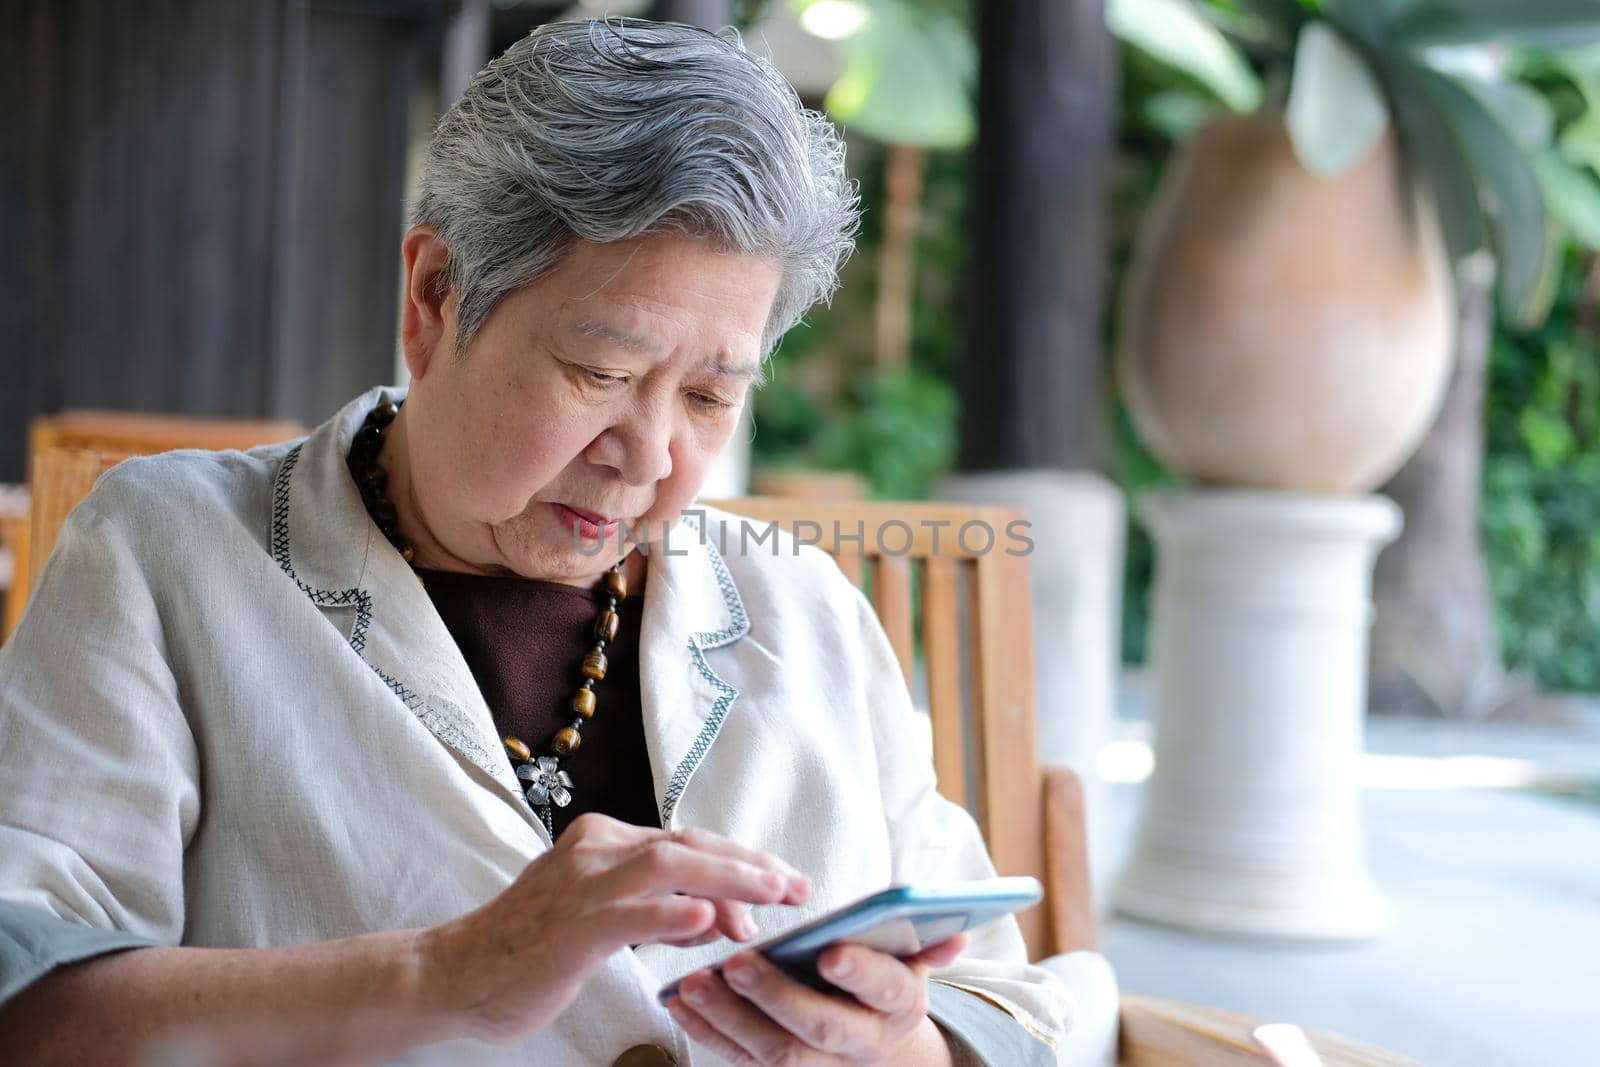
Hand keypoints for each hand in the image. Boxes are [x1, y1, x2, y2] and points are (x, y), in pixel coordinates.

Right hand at [412, 814, 809, 1044]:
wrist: (455, 974)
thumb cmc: (531, 947)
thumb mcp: (603, 916)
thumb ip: (657, 908)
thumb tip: (717, 915)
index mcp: (605, 839)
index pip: (690, 841)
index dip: (744, 859)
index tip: (787, 880)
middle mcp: (596, 849)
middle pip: (690, 845)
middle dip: (751, 865)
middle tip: (798, 886)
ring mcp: (581, 885)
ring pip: (669, 867)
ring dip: (729, 880)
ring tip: (773, 896)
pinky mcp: (569, 927)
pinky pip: (628, 914)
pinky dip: (672, 914)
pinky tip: (709, 922)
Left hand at [664, 933, 968, 1065]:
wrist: (877, 1047)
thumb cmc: (885, 985)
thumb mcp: (912, 963)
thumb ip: (926, 944)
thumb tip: (956, 931)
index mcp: (898, 1005)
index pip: (883, 988)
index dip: (859, 972)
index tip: (828, 951)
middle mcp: (860, 1043)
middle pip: (818, 1026)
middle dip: (776, 996)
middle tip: (738, 963)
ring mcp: (818, 1065)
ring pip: (772, 1051)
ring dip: (728, 1017)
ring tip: (695, 982)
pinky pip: (740, 1058)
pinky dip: (707, 1032)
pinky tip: (679, 1002)